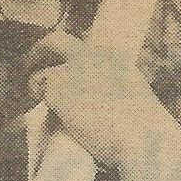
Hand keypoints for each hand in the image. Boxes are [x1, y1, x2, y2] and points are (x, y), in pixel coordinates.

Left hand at [26, 0, 180, 180]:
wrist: (142, 140)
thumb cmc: (148, 132)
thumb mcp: (137, 102)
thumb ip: (120, 96)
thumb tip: (114, 114)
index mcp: (115, 58)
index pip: (85, 47)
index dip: (71, 57)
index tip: (65, 66)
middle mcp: (92, 56)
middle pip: (56, 41)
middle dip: (40, 51)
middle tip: (32, 64)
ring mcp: (72, 70)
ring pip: (41, 72)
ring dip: (34, 85)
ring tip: (32, 100)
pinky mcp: (57, 88)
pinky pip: (38, 92)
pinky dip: (35, 102)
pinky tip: (35, 114)